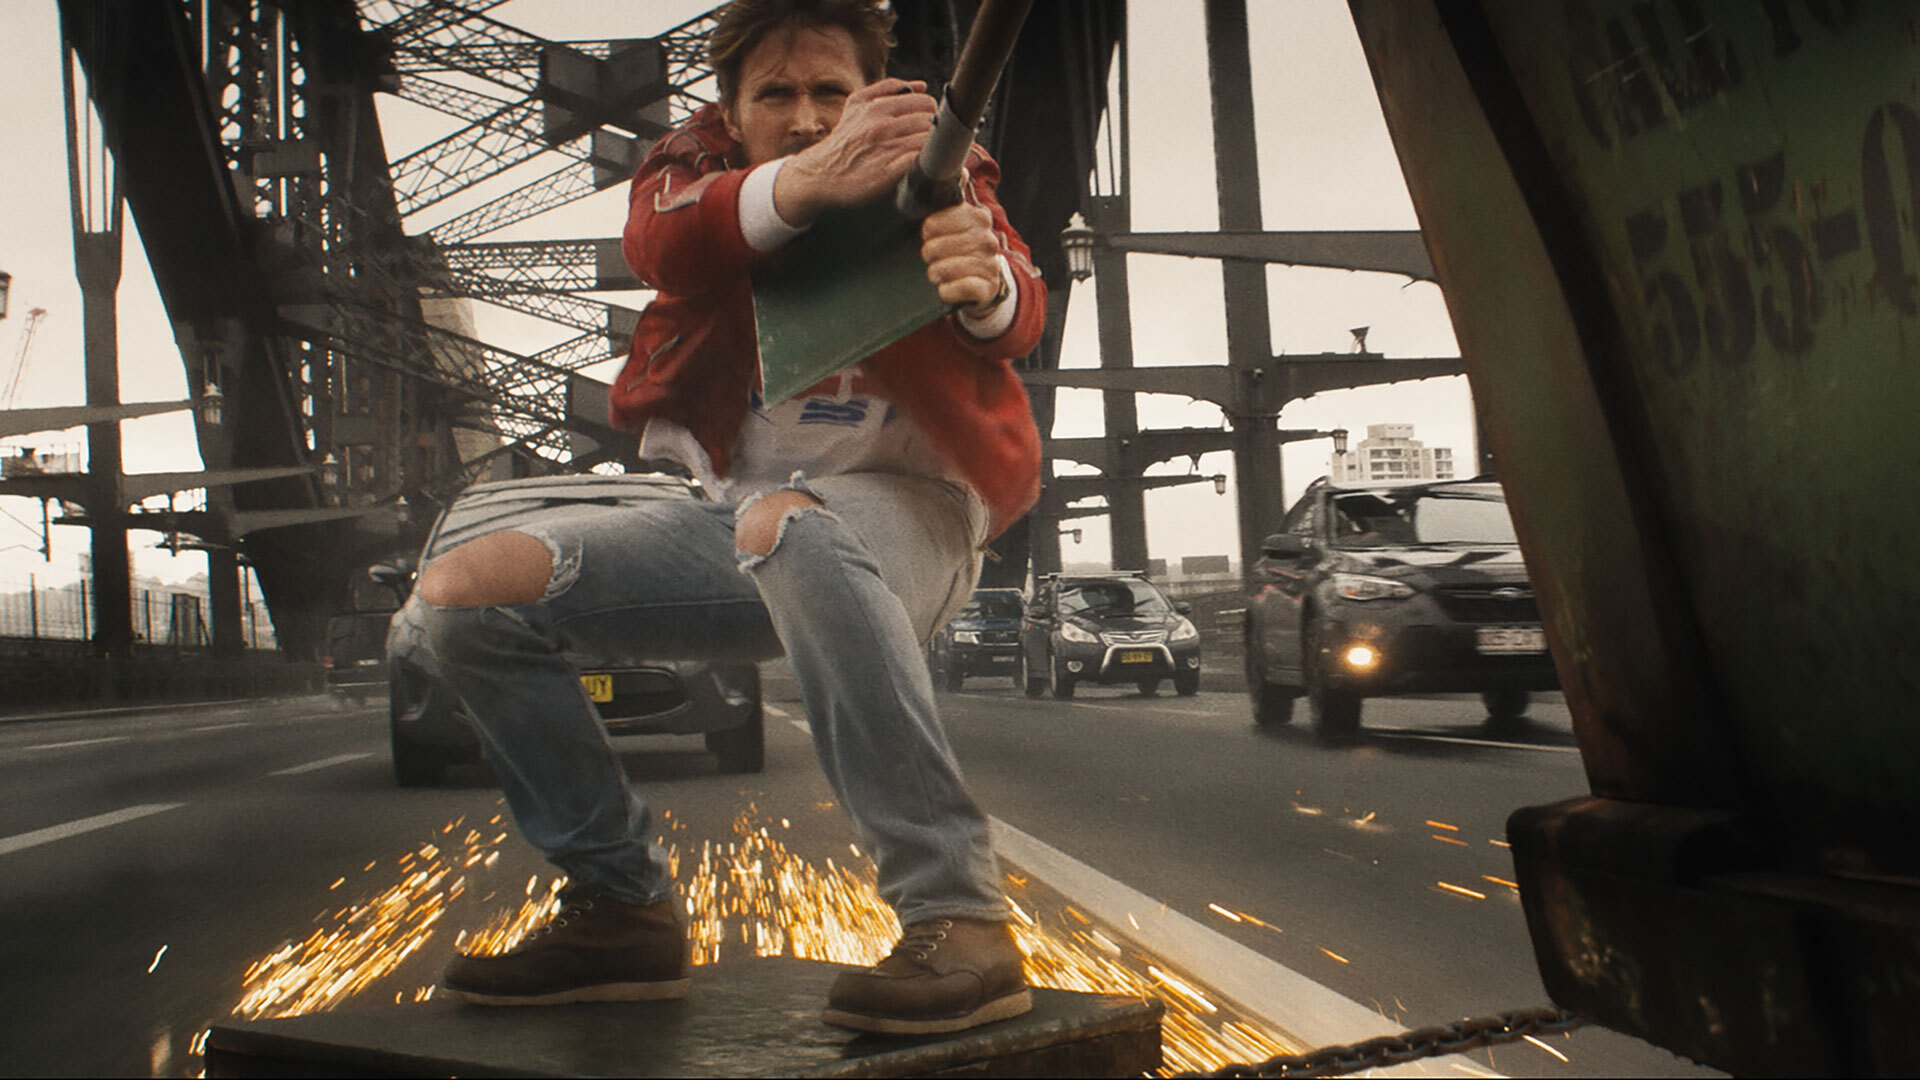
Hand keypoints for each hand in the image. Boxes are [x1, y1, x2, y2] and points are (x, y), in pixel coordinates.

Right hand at [774, 79, 933, 225]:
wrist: (819, 174)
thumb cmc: (844, 140)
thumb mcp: (856, 105)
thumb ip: (888, 89)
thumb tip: (920, 85)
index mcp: (875, 107)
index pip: (925, 103)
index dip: (931, 114)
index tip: (928, 125)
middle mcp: (879, 126)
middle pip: (930, 121)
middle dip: (933, 131)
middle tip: (930, 142)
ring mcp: (883, 150)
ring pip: (927, 141)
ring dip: (932, 149)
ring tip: (928, 156)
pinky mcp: (886, 174)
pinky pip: (918, 162)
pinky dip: (924, 164)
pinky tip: (920, 167)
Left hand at [921, 201, 1004, 313]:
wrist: (983, 282)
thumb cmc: (960, 247)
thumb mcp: (955, 219)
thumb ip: (954, 194)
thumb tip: (960, 170)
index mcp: (978, 217)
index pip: (935, 222)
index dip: (927, 230)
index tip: (929, 234)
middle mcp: (988, 239)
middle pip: (934, 248)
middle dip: (929, 255)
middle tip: (935, 257)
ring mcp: (989, 265)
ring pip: (942, 269)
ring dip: (936, 273)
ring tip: (940, 272)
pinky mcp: (987, 288)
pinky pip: (953, 290)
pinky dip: (946, 291)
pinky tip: (948, 287)